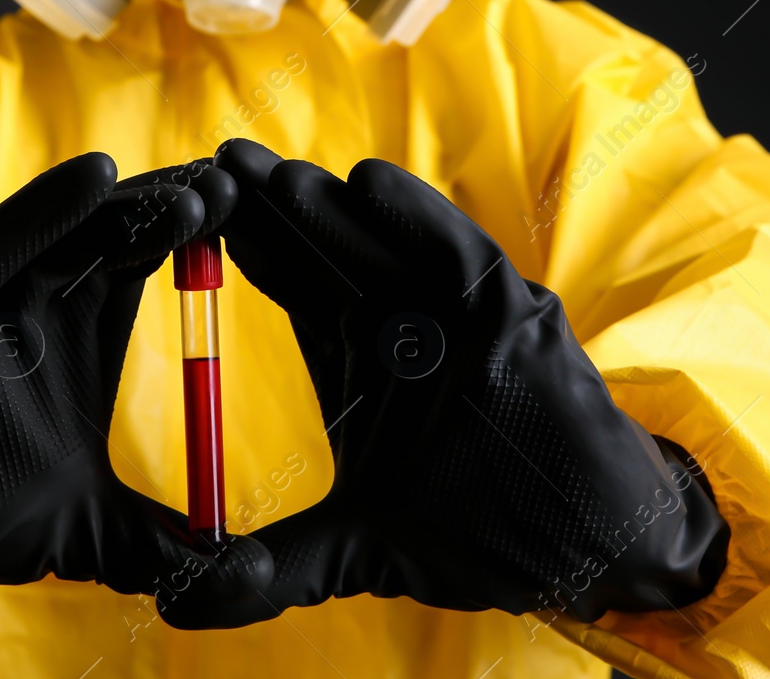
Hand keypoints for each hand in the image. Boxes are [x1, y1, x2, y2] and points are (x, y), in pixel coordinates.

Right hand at [0, 152, 272, 617]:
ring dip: (134, 210)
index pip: (145, 255)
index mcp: (73, 323)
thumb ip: (153, 545)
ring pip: (66, 232)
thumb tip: (238, 583)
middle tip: (242, 191)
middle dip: (180, 209)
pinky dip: (44, 213)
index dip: (201, 234)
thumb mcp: (78, 525)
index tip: (263, 217)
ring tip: (197, 194)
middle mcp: (27, 296)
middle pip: (116, 229)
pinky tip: (98, 178)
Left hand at [163, 140, 727, 627]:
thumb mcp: (360, 544)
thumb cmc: (474, 529)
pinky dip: (418, 220)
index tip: (183, 214)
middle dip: (269, 210)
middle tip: (215, 165)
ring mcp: (463, 313)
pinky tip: (368, 182)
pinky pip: (460, 258)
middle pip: (326, 252)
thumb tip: (179, 603)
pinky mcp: (515, 314)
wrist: (590, 534)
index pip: (291, 286)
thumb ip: (277, 567)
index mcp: (360, 354)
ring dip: (327, 208)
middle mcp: (407, 322)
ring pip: (383, 247)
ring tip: (273, 176)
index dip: (240, 249)